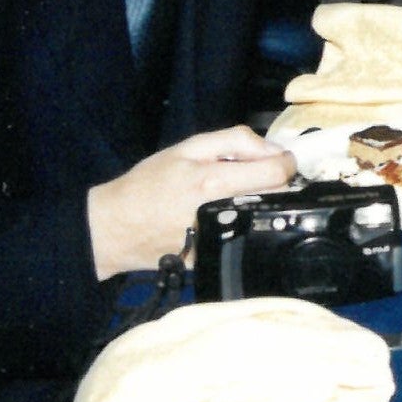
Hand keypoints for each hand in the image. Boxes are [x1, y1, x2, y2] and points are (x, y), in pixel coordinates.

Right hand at [87, 125, 295, 279]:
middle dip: (277, 184)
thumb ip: (234, 141)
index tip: (283, 160)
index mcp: (216, 182)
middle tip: (261, 176)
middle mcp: (222, 214)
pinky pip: (241, 238)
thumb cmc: (149, 183)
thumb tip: (272, 149)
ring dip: (260, 205)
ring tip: (240, 196)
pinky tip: (223, 219)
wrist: (113, 228)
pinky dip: (241, 226)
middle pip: (276, 198)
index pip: (277, 173)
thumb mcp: (188, 148)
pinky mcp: (213, 260)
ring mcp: (218, 242)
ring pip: (261, 220)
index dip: (287, 163)